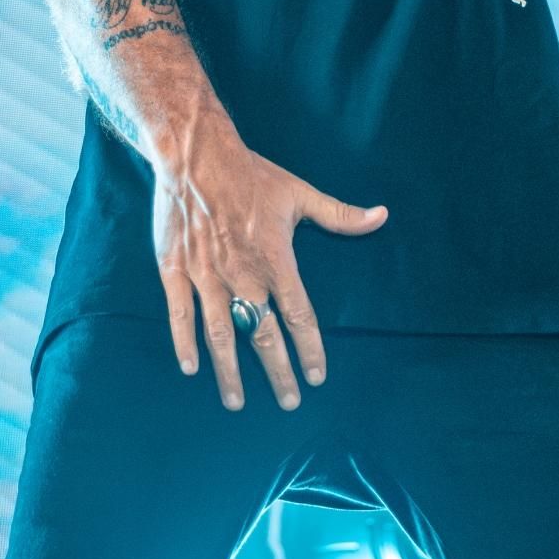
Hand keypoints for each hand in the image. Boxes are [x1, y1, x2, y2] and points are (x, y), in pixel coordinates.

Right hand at [152, 118, 386, 411]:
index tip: (318, 377)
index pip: (298, 315)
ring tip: (237, 402)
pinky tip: (191, 368)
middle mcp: (243, 277)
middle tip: (289, 402)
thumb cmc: (252, 175)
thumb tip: (382, 216)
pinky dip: (184, 343)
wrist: (196, 156)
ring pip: (221, 335)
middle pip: (263, 336)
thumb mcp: (299, 194)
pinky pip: (180, 315)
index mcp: (276, 261)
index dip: (310, 348)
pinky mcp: (176, 271)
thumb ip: (340, 215)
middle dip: (277, 372)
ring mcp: (207, 277)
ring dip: (230, 371)